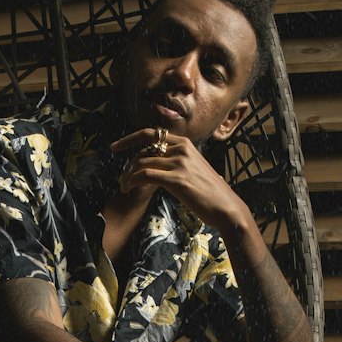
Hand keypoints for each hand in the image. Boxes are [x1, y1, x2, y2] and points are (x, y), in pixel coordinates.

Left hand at [111, 127, 250, 234]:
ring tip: (124, 187)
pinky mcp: (176, 179)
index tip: (115, 147)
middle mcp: (182, 149)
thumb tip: (155, 165)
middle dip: (128, 165)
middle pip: (143, 149)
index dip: (130, 139)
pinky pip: (145, 174)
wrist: (226, 207)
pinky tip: (128, 189)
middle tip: (121, 179)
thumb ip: (177, 162)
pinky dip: (132, 181)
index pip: (151, 134)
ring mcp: (179, 163)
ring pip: (141, 162)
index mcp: (185, 144)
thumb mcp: (194, 169)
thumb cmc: (210, 193)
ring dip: (127, 175)